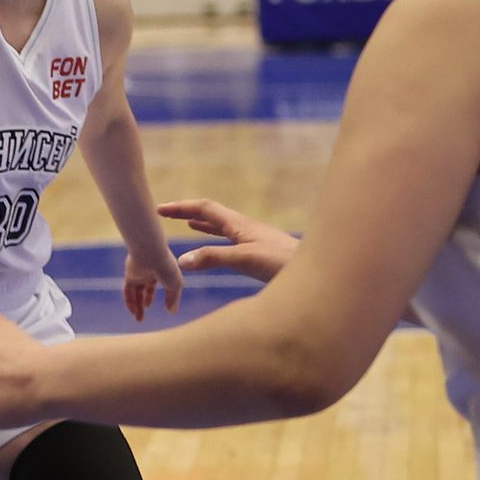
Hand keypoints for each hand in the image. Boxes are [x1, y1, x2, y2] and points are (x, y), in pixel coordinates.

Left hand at [124, 237, 184, 322]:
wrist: (151, 254)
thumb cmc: (166, 268)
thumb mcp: (175, 286)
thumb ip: (173, 299)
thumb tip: (172, 311)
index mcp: (162, 270)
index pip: (160, 283)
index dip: (162, 295)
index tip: (166, 306)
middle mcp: (149, 272)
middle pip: (145, 290)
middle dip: (145, 303)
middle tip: (143, 317)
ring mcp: (139, 274)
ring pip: (136, 292)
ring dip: (137, 306)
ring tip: (139, 319)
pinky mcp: (129, 275)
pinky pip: (128, 291)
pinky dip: (130, 301)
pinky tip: (132, 311)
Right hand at [158, 198, 297, 283]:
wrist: (319, 272)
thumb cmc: (284, 263)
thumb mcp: (245, 260)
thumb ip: (213, 258)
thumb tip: (181, 260)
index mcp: (239, 224)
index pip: (204, 208)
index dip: (181, 207)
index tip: (160, 210)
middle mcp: (245, 228)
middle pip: (211, 214)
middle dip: (188, 213)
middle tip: (166, 215)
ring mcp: (255, 239)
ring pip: (223, 227)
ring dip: (203, 224)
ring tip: (188, 225)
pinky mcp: (263, 252)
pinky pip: (232, 241)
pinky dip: (218, 240)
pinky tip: (220, 249)